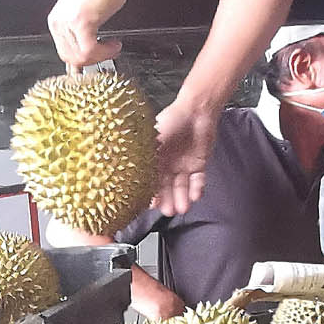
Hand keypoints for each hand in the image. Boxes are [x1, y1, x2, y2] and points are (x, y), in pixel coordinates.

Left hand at [49, 0, 128, 70]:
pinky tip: (114, 45)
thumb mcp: (83, 12)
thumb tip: (86, 47)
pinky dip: (105, 52)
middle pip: (70, 58)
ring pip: (80, 58)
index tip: (97, 56)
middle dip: (92, 60)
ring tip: (112, 47)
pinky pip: (90, 51)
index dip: (83, 58)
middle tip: (107, 54)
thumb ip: (79, 30)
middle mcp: (58, 22)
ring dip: (101, 56)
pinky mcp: (81, 23)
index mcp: (56, 20)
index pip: (63, 52)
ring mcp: (68, 23)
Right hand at [152, 99, 218, 216]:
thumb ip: (143, 156)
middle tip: (168, 211)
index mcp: (154, 159)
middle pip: (167, 188)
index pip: (150, 181)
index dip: (151, 194)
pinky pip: (198, 180)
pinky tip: (195, 197)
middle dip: (168, 200)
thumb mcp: (152, 140)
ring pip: (182, 187)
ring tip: (182, 208)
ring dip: (182, 198)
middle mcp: (167, 165)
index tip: (151, 205)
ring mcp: (183, 165)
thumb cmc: (171, 121)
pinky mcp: (199, 164)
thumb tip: (125, 169)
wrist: (196, 111)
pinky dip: (197, 189)